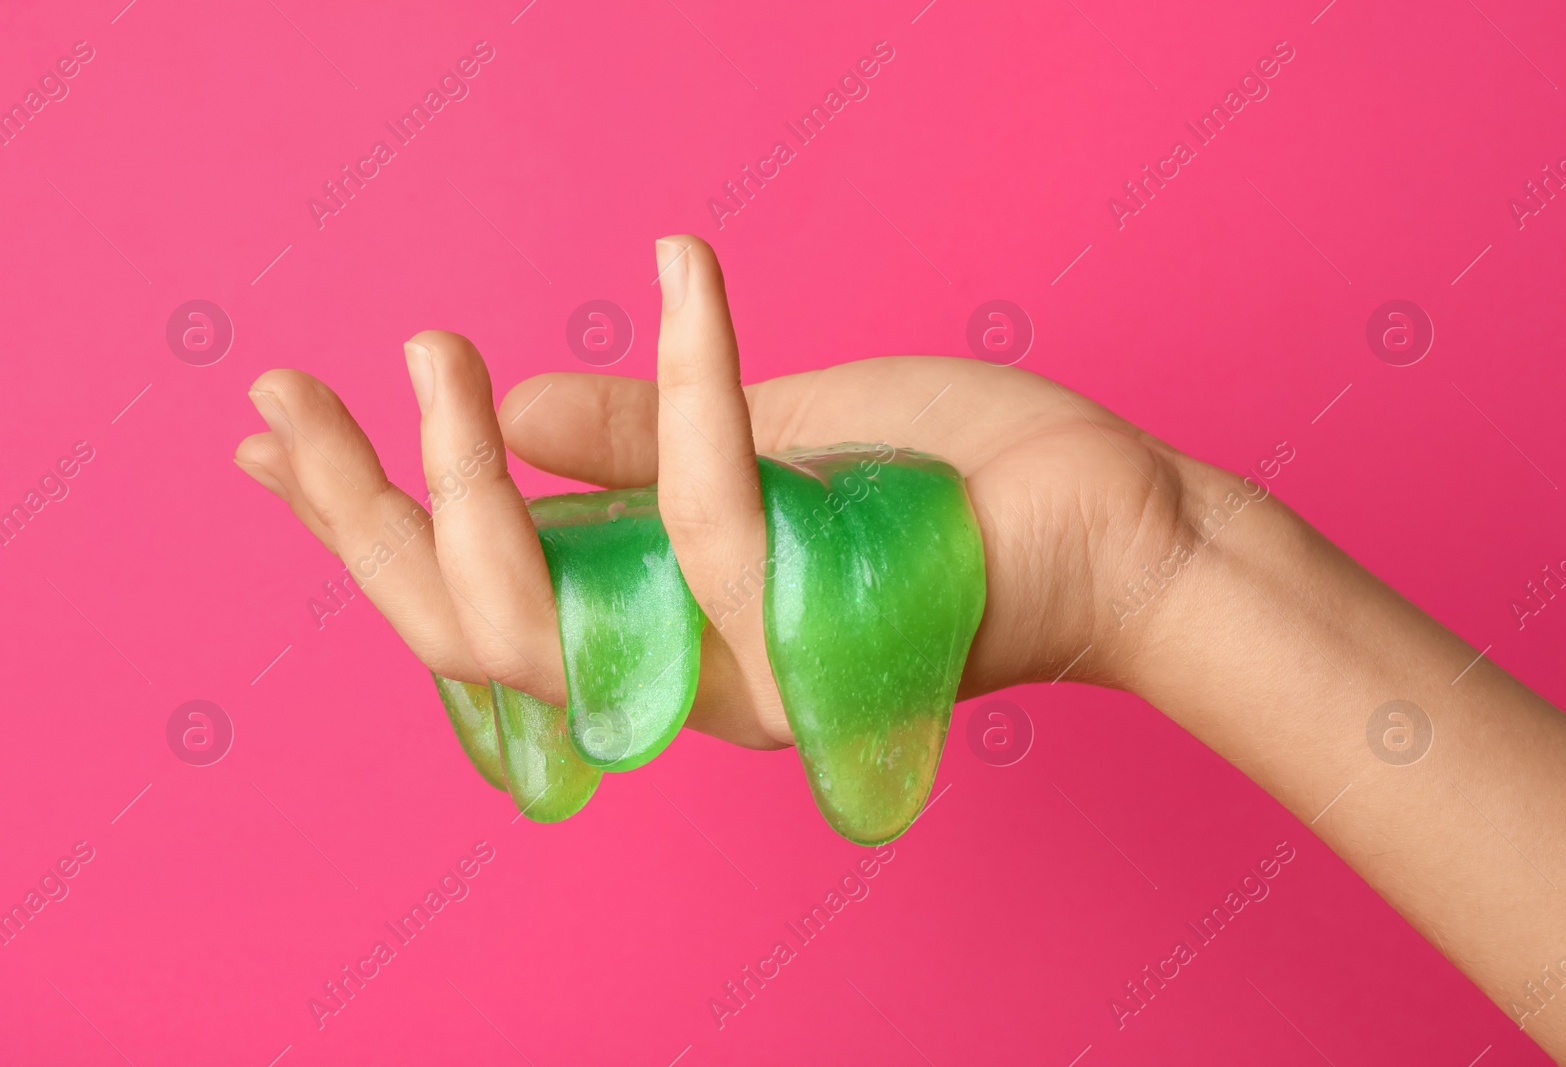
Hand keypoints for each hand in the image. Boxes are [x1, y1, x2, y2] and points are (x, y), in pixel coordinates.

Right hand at [233, 235, 1217, 749]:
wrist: (1120, 531)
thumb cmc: (949, 486)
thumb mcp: (767, 440)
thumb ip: (630, 450)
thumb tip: (505, 415)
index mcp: (660, 614)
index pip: (473, 594)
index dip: (358, 528)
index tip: (267, 443)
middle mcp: (683, 666)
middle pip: (467, 631)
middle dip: (360, 520)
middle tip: (292, 400)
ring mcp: (744, 668)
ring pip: (547, 605)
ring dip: (467, 467)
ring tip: (431, 347)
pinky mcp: (817, 630)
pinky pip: (712, 513)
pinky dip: (687, 383)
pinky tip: (676, 269)